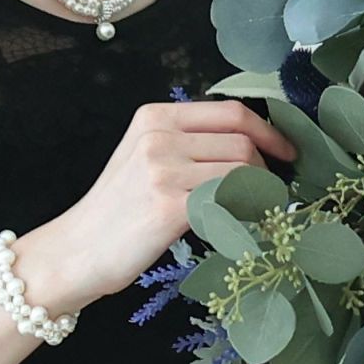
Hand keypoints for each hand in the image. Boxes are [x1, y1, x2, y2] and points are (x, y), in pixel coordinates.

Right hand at [56, 98, 297, 301]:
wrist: (77, 251)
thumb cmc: (117, 211)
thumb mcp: (144, 158)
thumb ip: (188, 144)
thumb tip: (253, 148)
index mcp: (155, 116)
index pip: (231, 112)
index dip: (269, 132)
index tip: (287, 152)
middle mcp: (158, 136)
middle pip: (242, 141)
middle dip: (268, 168)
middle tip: (273, 194)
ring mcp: (162, 170)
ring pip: (241, 170)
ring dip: (262, 194)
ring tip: (259, 213)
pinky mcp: (169, 206)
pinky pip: (229, 201)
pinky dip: (248, 214)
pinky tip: (245, 228)